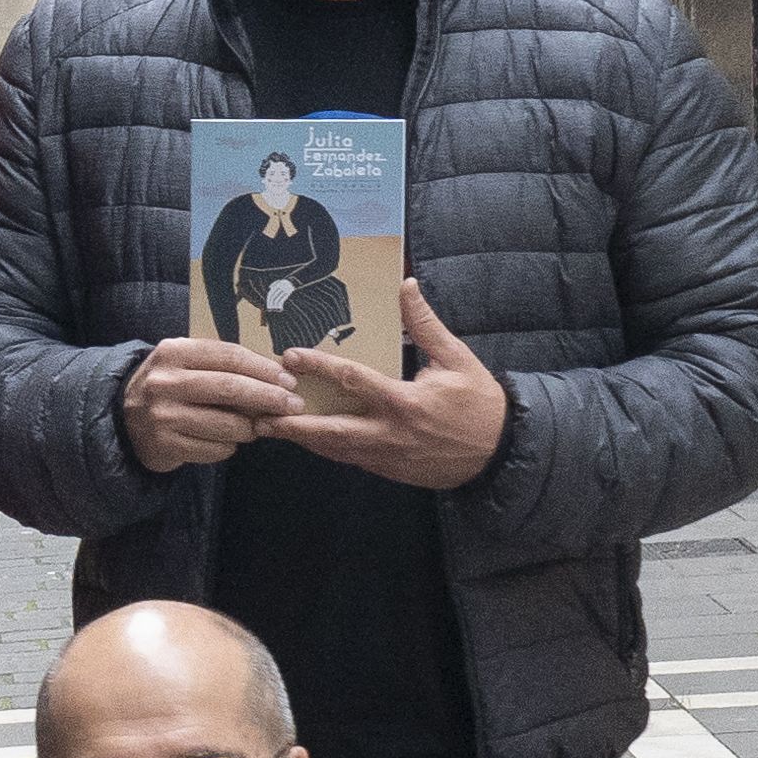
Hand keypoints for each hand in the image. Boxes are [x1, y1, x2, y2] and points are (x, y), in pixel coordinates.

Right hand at [120, 336, 298, 474]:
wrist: (123, 420)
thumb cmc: (169, 387)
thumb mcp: (185, 363)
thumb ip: (220, 364)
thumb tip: (275, 375)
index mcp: (173, 352)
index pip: (229, 356)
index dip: (264, 369)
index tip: (289, 380)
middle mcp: (165, 382)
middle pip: (230, 388)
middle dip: (269, 398)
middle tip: (293, 405)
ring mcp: (163, 416)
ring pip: (227, 424)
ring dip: (250, 427)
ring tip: (255, 426)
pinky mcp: (165, 445)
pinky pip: (215, 450)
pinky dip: (230, 447)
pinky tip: (227, 441)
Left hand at [264, 280, 506, 489]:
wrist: (499, 453)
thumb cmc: (479, 403)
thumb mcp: (457, 358)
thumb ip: (426, 324)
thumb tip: (407, 285)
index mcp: (405, 402)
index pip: (352, 381)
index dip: (318, 368)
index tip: (289, 357)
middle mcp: (389, 433)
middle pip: (330, 431)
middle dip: (292, 425)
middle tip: (259, 416)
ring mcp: (387, 457)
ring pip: (335, 450)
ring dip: (302, 440)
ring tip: (269, 429)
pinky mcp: (388, 471)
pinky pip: (349, 459)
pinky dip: (326, 449)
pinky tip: (306, 440)